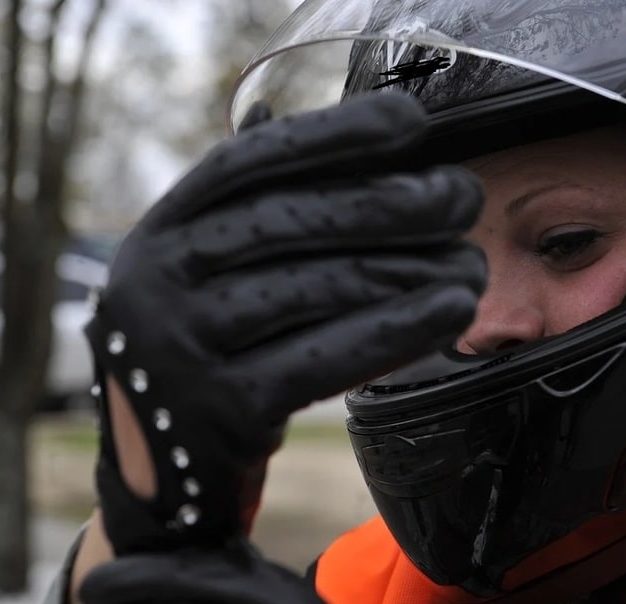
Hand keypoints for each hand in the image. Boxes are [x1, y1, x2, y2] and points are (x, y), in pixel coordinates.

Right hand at [84, 91, 485, 553]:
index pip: (248, 163)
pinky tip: (449, 312)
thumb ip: (239, 204)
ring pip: (316, 289)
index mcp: (158, 232)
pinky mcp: (221, 412)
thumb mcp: (202, 272)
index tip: (409, 122)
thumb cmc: (206, 352)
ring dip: (408, 271)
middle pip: (289, 221)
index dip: (330, 135)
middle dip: (389, 203)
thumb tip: (278, 112)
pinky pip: (326, 360)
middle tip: (462, 196)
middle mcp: (154, 280)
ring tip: (470, 264)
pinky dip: (397, 332)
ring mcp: (179, 348)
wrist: (162, 468)